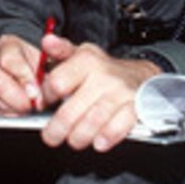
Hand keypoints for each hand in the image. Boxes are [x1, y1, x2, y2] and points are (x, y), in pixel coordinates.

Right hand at [0, 34, 42, 115]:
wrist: (31, 65)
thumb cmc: (41, 61)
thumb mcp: (51, 57)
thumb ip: (50, 66)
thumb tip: (41, 88)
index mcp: (8, 44)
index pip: (9, 61)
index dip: (24, 79)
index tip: (36, 91)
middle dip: (19, 99)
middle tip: (34, 105)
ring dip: (15, 108)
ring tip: (30, 106)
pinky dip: (10, 113)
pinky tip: (21, 109)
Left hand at [37, 35, 161, 152]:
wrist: (139, 75)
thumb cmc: (104, 69)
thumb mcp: (81, 54)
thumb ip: (61, 50)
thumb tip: (47, 41)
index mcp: (86, 60)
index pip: (57, 83)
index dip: (46, 97)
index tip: (45, 104)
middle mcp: (103, 76)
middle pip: (71, 110)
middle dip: (57, 128)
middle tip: (51, 136)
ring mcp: (120, 93)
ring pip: (93, 121)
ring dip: (79, 137)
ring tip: (73, 140)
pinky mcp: (135, 107)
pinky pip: (119, 127)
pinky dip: (107, 137)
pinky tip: (98, 142)